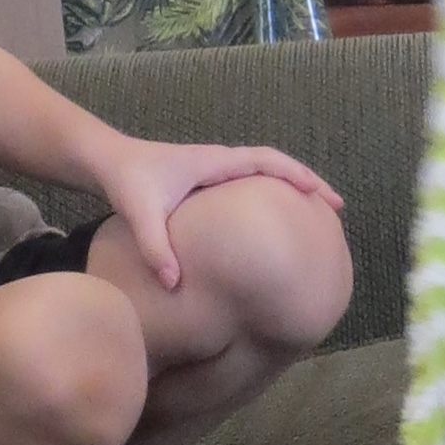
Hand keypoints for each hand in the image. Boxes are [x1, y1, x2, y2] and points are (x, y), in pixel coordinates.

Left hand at [94, 136, 341, 290]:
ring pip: (265, 173)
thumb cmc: (126, 181)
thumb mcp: (139, 213)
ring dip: (292, 186)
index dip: (297, 176)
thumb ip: (156, 247)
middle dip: (307, 182)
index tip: (323, 196)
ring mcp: (216, 170)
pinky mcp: (208, 180)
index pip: (267, 162)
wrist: (108, 162)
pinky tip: (276, 218)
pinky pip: (251, 182)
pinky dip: (272, 193)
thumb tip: (175, 283)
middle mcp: (221, 162)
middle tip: (337, 207)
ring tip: (317, 213)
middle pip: (276, 165)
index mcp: (215, 163)